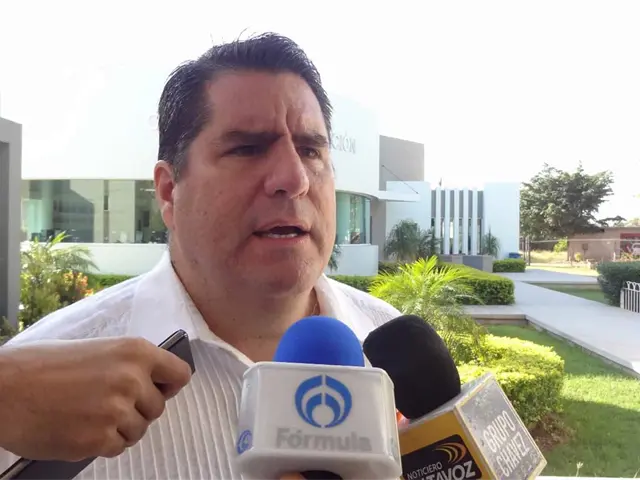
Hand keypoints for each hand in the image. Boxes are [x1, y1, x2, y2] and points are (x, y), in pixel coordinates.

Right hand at [0, 337, 191, 460]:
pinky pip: (117, 447)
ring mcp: (116, 411)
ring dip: (120, 428)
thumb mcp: (97, 349)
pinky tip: (81, 429)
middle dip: (138, 410)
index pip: (180, 374)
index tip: (159, 390)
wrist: (2, 389)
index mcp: (135, 351)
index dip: (169, 386)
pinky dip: (102, 444)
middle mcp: (132, 379)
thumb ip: (129, 364)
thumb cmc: (41, 365)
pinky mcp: (98, 439)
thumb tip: (152, 382)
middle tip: (108, 405)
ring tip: (90, 416)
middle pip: (158, 407)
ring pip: (138, 430)